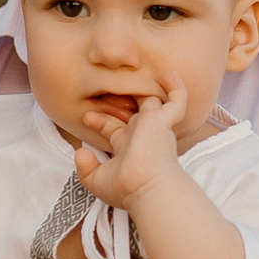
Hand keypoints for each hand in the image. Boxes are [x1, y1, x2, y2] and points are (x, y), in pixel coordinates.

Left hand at [76, 70, 187, 208]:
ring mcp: (155, 127)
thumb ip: (85, 167)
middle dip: (119, 101)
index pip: (115, 130)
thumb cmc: (125, 187)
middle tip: (102, 88)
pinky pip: (177, 100)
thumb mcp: (97, 180)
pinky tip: (170, 73)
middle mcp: (142, 136)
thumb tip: (80, 152)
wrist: (145, 185)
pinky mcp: (165, 121)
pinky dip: (176, 87)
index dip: (101, 122)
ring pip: (153, 102)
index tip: (86, 116)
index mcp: (128, 149)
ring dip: (144, 90)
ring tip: (132, 71)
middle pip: (132, 113)